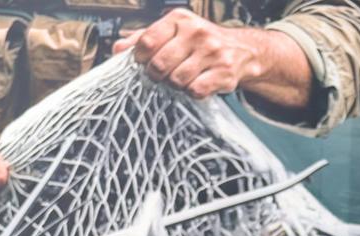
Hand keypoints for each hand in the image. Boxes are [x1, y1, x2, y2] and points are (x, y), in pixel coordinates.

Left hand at [114, 9, 309, 109]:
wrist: (242, 50)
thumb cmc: (200, 43)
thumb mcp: (173, 33)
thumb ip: (143, 39)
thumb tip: (117, 50)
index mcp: (180, 19)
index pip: (147, 41)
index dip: (140, 58)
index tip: (144, 63)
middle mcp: (197, 32)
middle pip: (159, 64)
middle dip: (156, 75)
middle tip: (161, 76)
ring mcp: (212, 52)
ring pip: (177, 80)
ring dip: (175, 85)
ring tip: (181, 79)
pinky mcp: (224, 72)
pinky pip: (196, 90)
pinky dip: (192, 92)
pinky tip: (196, 84)